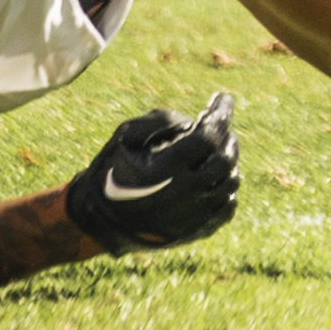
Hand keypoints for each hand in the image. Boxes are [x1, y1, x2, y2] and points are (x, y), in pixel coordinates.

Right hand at [64, 92, 239, 253]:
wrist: (101, 219)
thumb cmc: (113, 171)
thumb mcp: (125, 136)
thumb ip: (160, 120)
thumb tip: (194, 122)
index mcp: (165, 168)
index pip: (208, 136)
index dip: (221, 113)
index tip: (225, 98)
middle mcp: (183, 194)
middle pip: (224, 159)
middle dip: (227, 136)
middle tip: (220, 126)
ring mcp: (192, 216)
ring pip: (230, 183)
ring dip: (229, 161)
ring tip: (218, 149)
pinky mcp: (195, 231)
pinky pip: (227, 209)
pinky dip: (228, 189)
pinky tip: (217, 177)